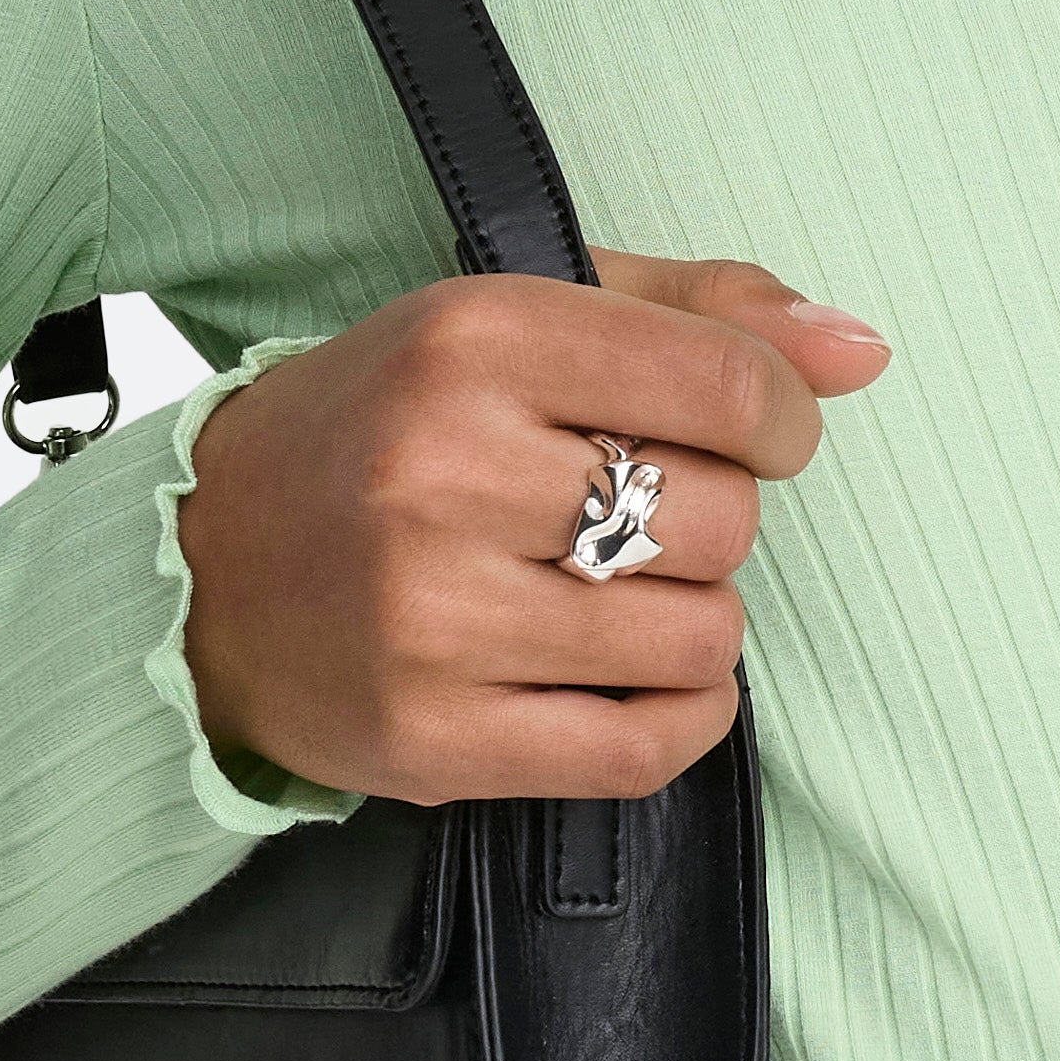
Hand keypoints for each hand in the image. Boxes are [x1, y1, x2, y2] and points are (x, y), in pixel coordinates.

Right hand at [173, 253, 890, 801]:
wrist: (196, 570)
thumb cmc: (384, 428)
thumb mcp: (521, 317)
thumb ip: (703, 313)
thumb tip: (862, 349)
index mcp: (473, 337)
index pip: (730, 387)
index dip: (783, 420)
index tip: (757, 432)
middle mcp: (444, 471)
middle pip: (723, 517)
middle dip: (715, 519)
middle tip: (638, 515)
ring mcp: (431, 616)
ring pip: (701, 636)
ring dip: (695, 620)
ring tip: (618, 591)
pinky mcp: (430, 738)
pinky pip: (646, 747)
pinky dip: (685, 716)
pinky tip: (644, 676)